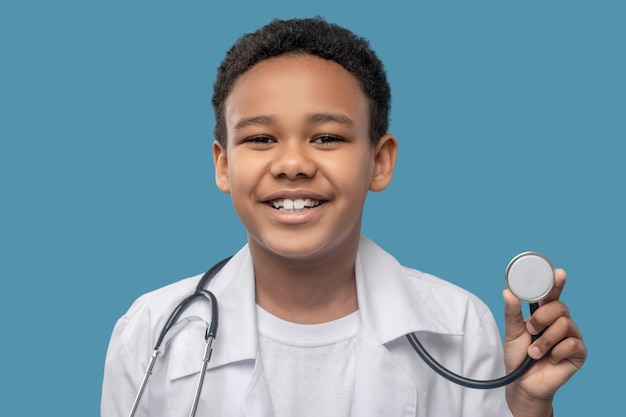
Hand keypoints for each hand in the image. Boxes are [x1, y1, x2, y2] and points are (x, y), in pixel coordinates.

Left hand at [503, 268, 586, 416]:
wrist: (522, 383)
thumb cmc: (518, 356)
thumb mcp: (511, 332)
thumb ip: (511, 313)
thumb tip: (507, 292)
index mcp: (544, 314)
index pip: (552, 295)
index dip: (556, 283)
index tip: (558, 273)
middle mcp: (560, 322)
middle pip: (559, 307)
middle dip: (541, 318)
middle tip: (531, 331)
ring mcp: (571, 337)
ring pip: (565, 325)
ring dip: (545, 340)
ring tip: (535, 351)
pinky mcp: (578, 353)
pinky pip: (572, 344)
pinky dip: (556, 352)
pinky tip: (550, 359)